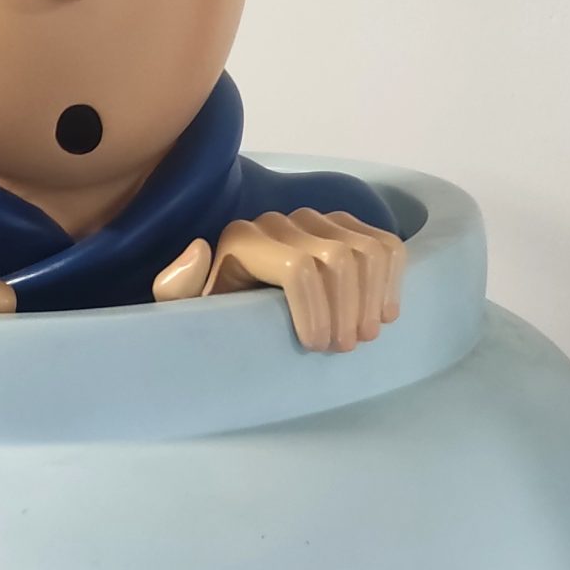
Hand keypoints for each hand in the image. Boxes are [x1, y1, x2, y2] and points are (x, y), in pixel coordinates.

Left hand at [153, 208, 403, 351]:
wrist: (238, 311)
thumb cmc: (214, 321)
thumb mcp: (185, 313)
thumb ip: (177, 288)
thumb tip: (199, 249)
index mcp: (242, 240)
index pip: (298, 268)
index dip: (316, 311)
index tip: (316, 348)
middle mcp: (280, 221)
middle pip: (336, 259)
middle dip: (347, 309)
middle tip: (346, 348)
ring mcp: (316, 220)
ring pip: (364, 251)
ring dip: (371, 298)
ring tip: (364, 335)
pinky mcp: (344, 226)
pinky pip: (384, 243)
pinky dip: (392, 278)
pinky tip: (384, 312)